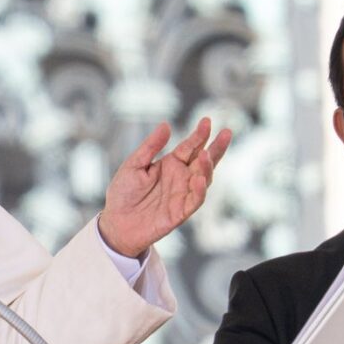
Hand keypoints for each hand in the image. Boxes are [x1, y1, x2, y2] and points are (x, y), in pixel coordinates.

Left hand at [97, 118, 230, 256]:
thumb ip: (150, 146)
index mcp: (171, 164)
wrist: (116, 223)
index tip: (207, 121)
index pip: (190, 147)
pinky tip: (198, 178)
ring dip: (207, 167)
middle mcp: (181, 177)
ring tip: (206, 155)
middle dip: (216, 148)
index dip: (199, 135)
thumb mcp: (133, 164)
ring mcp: (183, 194)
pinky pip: (195, 200)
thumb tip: (166, 124)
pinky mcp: (181, 212)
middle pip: (204, 161)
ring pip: (204, 179)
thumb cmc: (123, 193)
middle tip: (226, 133)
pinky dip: (199, 190)